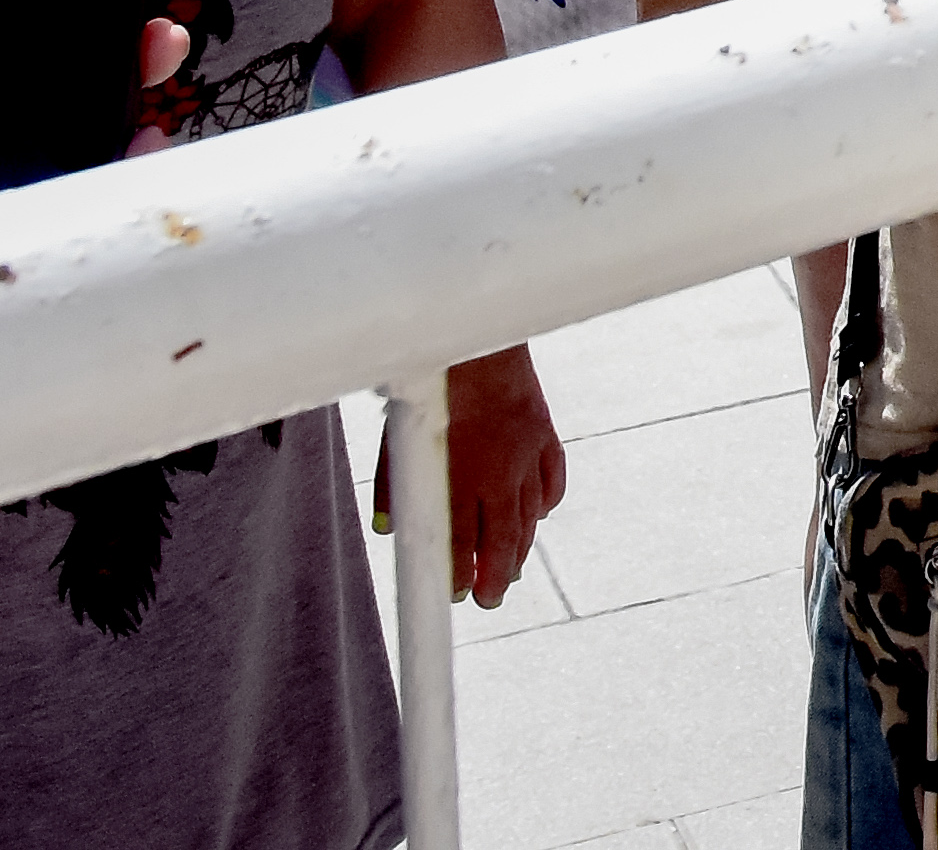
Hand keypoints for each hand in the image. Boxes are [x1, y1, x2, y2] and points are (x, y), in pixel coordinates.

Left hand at [373, 346, 566, 607]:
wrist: (479, 336)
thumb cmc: (432, 382)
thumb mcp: (399, 432)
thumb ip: (395, 482)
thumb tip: (386, 525)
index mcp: (460, 470)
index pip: (460, 537)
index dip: (457, 571)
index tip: (453, 592)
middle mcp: (498, 467)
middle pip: (503, 537)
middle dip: (495, 575)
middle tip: (488, 600)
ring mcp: (526, 452)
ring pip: (530, 515)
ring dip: (521, 548)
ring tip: (510, 573)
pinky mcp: (544, 433)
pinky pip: (551, 481)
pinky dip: (546, 504)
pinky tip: (539, 517)